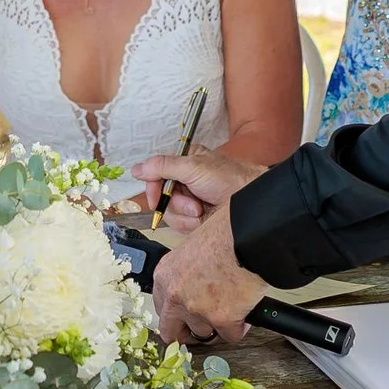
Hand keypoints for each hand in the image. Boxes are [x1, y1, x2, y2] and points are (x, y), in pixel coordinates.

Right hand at [132, 148, 262, 234]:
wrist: (251, 202)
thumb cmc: (230, 178)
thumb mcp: (193, 167)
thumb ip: (162, 166)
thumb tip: (137, 169)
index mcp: (184, 163)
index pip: (155, 175)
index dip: (153, 189)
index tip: (154, 198)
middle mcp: (186, 181)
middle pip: (161, 198)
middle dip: (178, 204)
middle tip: (194, 204)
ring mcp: (191, 201)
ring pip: (170, 214)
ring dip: (186, 215)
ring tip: (203, 210)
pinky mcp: (198, 218)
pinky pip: (181, 226)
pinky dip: (191, 224)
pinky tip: (205, 218)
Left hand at [150, 203, 267, 343]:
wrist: (248, 236)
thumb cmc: (225, 233)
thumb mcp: (193, 246)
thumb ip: (188, 271)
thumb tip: (196, 283)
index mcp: (165, 275)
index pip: (161, 308)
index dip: (176, 314)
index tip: (185, 317)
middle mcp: (175, 295)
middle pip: (171, 331)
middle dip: (187, 333)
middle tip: (203, 328)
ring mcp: (197, 310)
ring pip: (204, 333)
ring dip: (218, 326)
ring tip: (231, 310)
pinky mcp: (222, 319)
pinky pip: (231, 335)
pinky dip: (240, 327)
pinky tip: (245, 314)